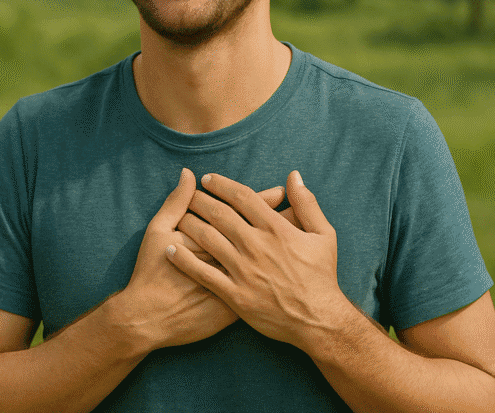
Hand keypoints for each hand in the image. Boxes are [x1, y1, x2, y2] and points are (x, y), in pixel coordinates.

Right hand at [117, 168, 289, 349]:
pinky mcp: (235, 304)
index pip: (246, 210)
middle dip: (282, 218)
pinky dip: (274, 274)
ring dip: (283, 244)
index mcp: (214, 236)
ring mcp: (234, 283)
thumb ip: (176, 202)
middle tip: (298, 208)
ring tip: (296, 231)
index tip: (280, 190)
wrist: (149, 319)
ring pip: (266, 259)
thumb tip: (189, 174)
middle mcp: (229, 258)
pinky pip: (261, 285)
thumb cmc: (151, 273)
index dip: (264, 199)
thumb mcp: (157, 232)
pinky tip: (284, 267)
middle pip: (262, 232)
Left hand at [167, 171, 349, 349]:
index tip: (208, 179)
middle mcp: (256, 245)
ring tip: (178, 218)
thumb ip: (307, 203)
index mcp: (276, 229)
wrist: (318, 319)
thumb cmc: (322, 276)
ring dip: (189, 225)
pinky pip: (203, 273)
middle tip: (189, 195)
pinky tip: (170, 250)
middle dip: (200, 201)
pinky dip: (184, 260)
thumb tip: (293, 176)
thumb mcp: (324, 234)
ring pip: (208, 239)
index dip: (222, 185)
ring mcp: (244, 270)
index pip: (243, 197)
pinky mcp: (235, 294)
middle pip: (220, 215)